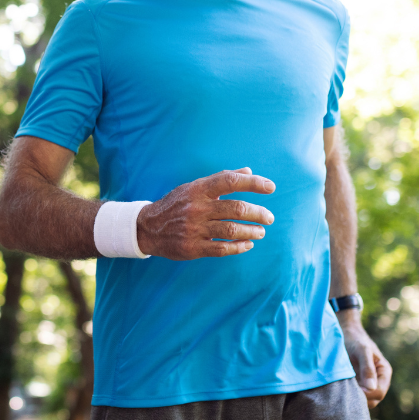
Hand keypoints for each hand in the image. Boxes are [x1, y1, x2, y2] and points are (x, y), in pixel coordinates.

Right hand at [134, 167, 275, 259]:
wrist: (147, 227)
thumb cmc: (177, 204)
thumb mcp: (194, 187)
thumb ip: (221, 179)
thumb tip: (248, 171)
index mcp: (198, 189)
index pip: (230, 181)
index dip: (253, 183)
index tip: (270, 187)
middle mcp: (197, 208)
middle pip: (235, 208)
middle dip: (258, 213)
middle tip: (269, 218)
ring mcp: (194, 228)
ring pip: (231, 230)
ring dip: (251, 231)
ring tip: (261, 231)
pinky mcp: (192, 247)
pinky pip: (221, 248)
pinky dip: (238, 247)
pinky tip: (247, 244)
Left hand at [340, 312, 391, 408]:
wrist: (343, 332)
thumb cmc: (355, 339)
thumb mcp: (362, 350)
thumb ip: (367, 368)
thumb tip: (371, 388)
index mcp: (384, 372)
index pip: (379, 392)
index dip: (368, 394)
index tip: (354, 389)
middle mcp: (378, 380)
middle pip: (373, 400)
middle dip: (361, 398)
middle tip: (345, 390)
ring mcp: (367, 383)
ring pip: (363, 400)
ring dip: (354, 398)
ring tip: (342, 388)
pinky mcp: (356, 383)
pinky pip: (354, 395)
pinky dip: (348, 395)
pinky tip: (339, 388)